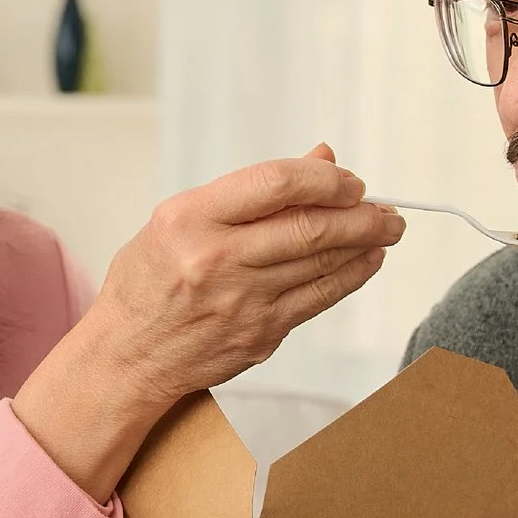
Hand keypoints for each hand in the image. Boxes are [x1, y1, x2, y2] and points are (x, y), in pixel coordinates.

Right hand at [13, 147, 402, 499]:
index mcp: (191, 219)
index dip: (325, 179)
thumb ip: (250, 193)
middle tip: (390, 209)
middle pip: (309, 228)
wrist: (127, 357)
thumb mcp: (180, 219)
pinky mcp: (261, 335)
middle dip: (362, 216)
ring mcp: (242, 302)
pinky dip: (349, 279)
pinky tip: (365, 263)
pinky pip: (317, 300)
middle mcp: (218, 259)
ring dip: (365, 246)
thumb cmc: (148, 283)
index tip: (351, 181)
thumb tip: (320, 160)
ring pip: (321, 266)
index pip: (275, 184)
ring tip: (388, 230)